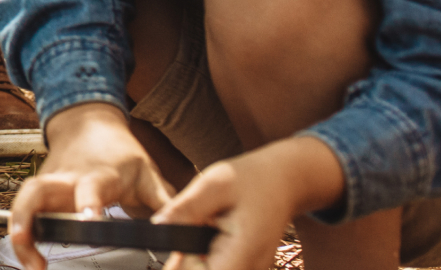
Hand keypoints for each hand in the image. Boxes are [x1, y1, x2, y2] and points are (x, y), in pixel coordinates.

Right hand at [6, 103, 174, 269]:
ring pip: (24, 200)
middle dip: (29, 221)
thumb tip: (185, 229)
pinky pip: (23, 208)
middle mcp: (67, 178)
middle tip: (35, 256)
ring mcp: (49, 183)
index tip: (89, 224)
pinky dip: (20, 230)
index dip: (87, 206)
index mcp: (99, 174)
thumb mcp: (149, 174)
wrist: (88, 123)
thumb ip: (165, 203)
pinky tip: (29, 254)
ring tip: (30, 262)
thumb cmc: (119, 152)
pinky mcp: (39, 190)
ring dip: (19, 229)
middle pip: (38, 193)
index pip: (90, 189)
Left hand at [156, 138, 339, 269]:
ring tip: (207, 224)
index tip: (177, 242)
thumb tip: (158, 225)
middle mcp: (250, 268)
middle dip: (186, 258)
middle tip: (196, 223)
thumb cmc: (253, 179)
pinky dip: (204, 255)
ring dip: (195, 256)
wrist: (283, 181)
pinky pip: (216, 267)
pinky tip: (211, 231)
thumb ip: (186, 208)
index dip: (182, 263)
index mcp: (244, 252)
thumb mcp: (214, 185)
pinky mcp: (244, 267)